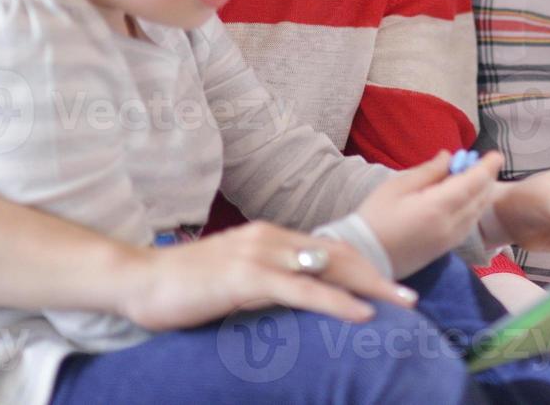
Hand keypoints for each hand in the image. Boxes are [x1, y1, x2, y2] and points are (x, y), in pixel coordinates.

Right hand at [114, 221, 416, 330]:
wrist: (139, 281)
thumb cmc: (184, 285)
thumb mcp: (236, 276)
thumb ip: (267, 278)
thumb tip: (298, 293)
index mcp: (271, 236)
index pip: (330, 248)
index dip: (365, 266)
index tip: (392, 285)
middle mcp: (272, 238)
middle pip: (340, 254)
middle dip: (378, 276)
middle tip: (410, 298)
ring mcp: (261, 255)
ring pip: (330, 268)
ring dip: (371, 287)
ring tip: (401, 304)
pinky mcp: (248, 278)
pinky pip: (303, 290)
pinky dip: (337, 301)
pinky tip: (361, 314)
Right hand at [358, 150, 502, 276]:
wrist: (363, 259)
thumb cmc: (374, 217)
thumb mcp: (396, 187)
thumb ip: (427, 172)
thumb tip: (449, 157)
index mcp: (437, 207)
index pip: (472, 183)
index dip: (487, 167)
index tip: (497, 154)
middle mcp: (450, 226)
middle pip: (479, 198)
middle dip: (487, 178)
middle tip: (488, 162)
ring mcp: (449, 241)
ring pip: (476, 214)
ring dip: (482, 193)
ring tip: (480, 177)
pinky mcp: (445, 250)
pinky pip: (469, 225)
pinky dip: (474, 209)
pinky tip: (468, 199)